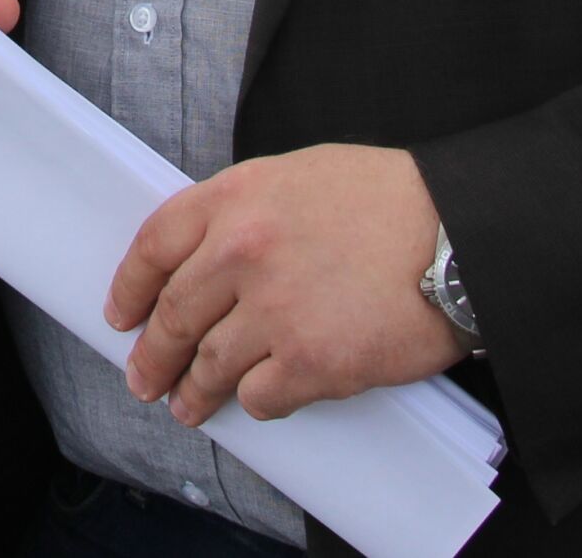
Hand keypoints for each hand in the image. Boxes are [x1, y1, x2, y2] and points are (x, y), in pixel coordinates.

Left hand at [104, 144, 470, 426]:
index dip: (130, 288)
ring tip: (188, 406)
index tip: (121, 314)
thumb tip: (206, 255)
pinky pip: (262, 396)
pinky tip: (255, 402)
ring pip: (210, 365)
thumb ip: (246, 209)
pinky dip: (255, 403)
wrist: (459, 234)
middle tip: (144, 378)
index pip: (155, 246)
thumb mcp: (300, 175)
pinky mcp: (315, 362)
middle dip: (153, 355)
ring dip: (193, 392)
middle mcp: (244, 252)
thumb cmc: (388, 200)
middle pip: (175, 316)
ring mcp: (277, 311)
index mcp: (236, 197)